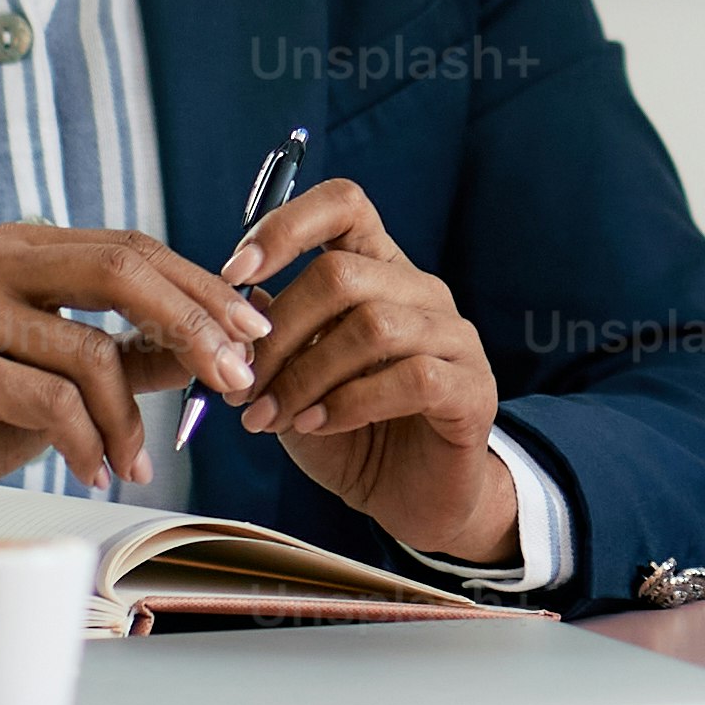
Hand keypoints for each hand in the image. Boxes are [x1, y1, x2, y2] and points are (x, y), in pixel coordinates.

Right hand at [0, 221, 272, 545]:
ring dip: (129, 419)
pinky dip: (88, 445)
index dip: (200, 287)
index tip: (253, 329)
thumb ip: (132, 352)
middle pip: (121, 273)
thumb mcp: (64, 376)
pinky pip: (53, 404)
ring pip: (90, 353)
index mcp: (21, 248)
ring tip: (136, 460)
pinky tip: (95, 471)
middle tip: (234, 378)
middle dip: (193, 327)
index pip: (131, 249)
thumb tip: (218, 344)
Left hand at [207, 175, 517, 563]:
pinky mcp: (471, 388)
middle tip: (243, 384)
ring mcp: (453, 338)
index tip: (236, 273)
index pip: (343, 206)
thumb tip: (234, 303)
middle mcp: (420, 293)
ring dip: (306, 375)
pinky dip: (350, 403)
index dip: (286, 226)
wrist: (412, 499)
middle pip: (342, 273)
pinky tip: (317, 424)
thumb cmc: (350, 433)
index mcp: (378, 272)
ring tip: (271, 417)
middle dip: (279, 331)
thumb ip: (269, 341)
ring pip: (373, 326)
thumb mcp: (292, 382)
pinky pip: (412, 378)